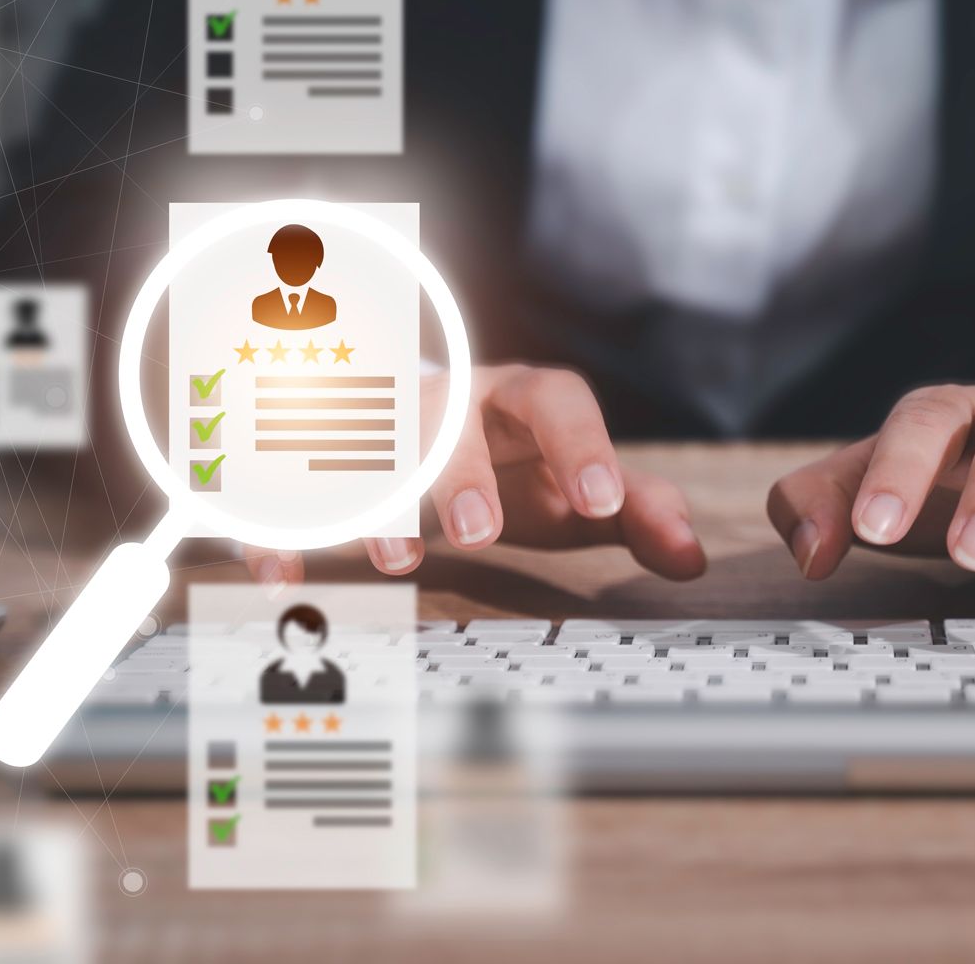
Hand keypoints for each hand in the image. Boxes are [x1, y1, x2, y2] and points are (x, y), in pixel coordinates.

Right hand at [245, 364, 706, 583]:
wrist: (421, 417)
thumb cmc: (511, 456)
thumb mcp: (572, 480)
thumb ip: (636, 510)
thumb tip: (693, 556)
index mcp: (518, 395)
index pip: (555, 397)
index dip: (580, 442)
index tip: (599, 501)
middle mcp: (446, 397)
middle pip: (452, 417)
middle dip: (464, 472)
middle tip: (482, 534)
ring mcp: (374, 422)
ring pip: (365, 446)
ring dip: (378, 501)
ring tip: (396, 565)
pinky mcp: (315, 459)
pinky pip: (287, 486)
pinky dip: (282, 529)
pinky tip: (286, 579)